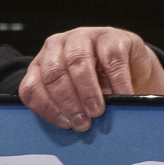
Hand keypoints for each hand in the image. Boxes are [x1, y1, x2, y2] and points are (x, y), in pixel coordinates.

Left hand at [19, 26, 163, 131]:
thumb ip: (68, 110)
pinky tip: (124, 96)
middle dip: (67, 101)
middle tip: (82, 123)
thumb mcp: (77, 98)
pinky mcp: (110, 35)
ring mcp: (83, 37)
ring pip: (77, 61)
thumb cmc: (99, 85)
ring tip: (97, 111)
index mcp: (42, 64)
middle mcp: (58, 45)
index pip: (32, 87)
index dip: (47, 108)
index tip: (65, 125)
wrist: (131, 65)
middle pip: (53, 73)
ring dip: (87, 90)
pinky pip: (111, 57)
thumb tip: (72, 129)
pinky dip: (118, 80)